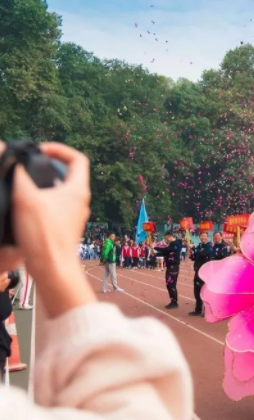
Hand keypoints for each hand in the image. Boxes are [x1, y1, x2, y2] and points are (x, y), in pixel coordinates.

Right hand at [0, 142, 95, 316]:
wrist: (52, 269)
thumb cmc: (44, 236)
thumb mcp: (26, 198)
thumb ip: (17, 173)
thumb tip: (6, 152)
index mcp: (77, 190)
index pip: (78, 159)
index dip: (59, 149)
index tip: (39, 150)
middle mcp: (80, 202)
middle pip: (68, 174)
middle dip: (47, 166)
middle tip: (28, 165)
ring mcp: (73, 216)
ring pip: (60, 192)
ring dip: (42, 184)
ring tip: (22, 183)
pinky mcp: (64, 228)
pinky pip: (54, 207)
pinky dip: (41, 201)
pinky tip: (23, 206)